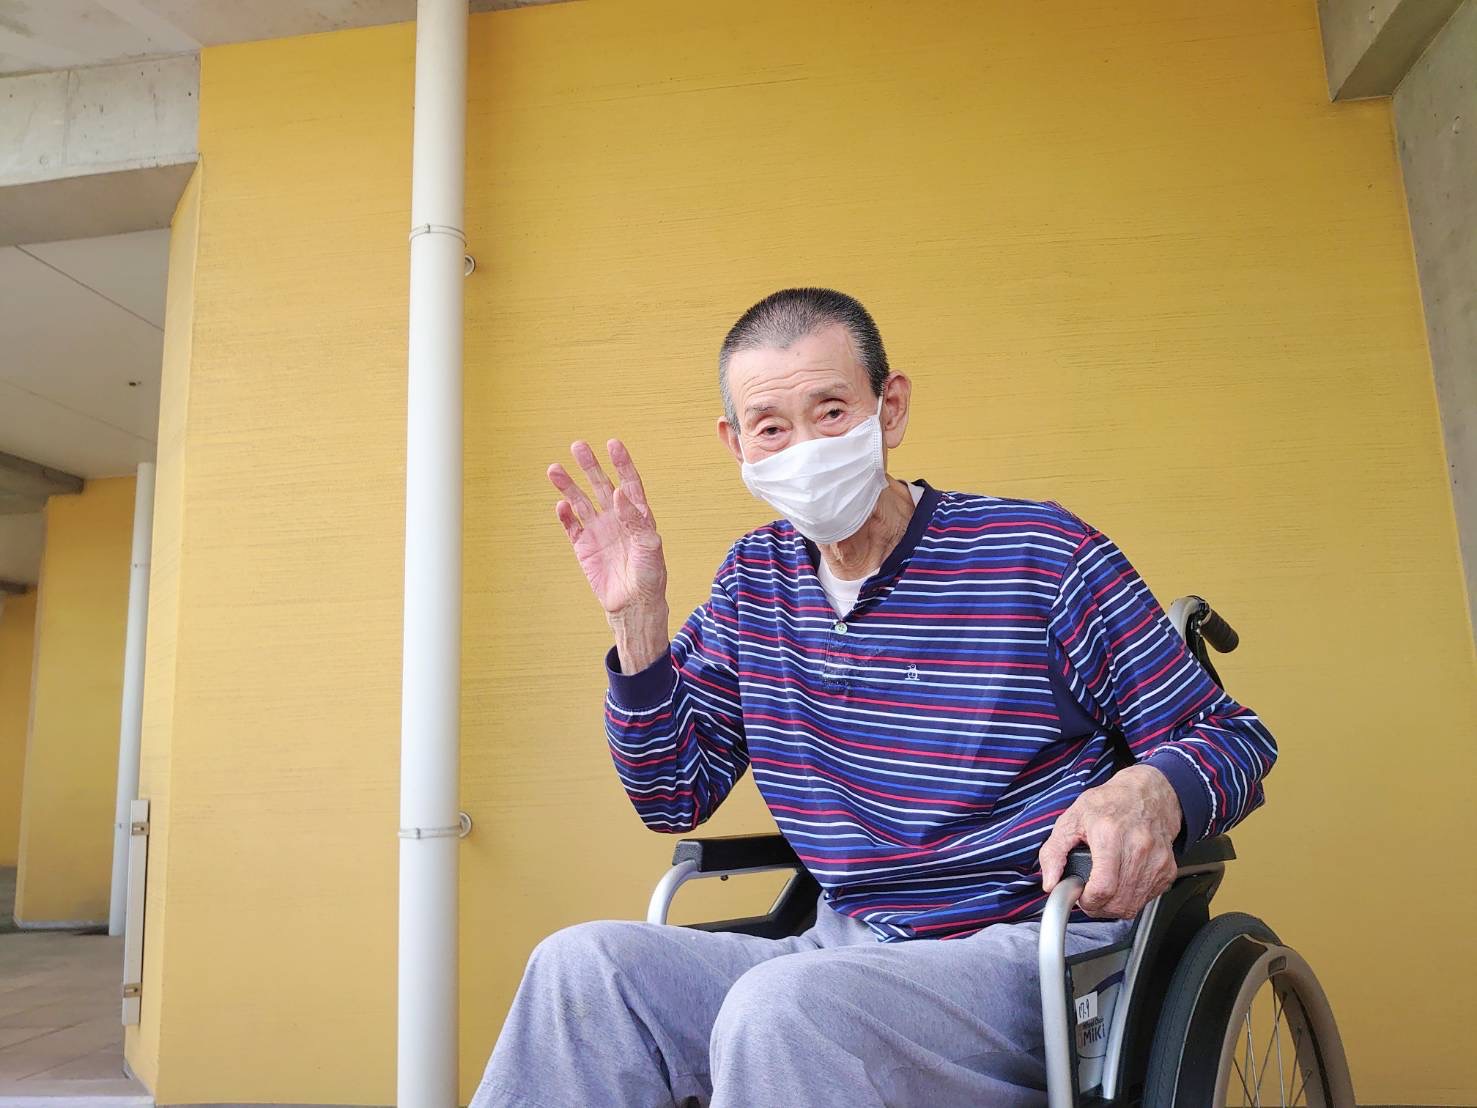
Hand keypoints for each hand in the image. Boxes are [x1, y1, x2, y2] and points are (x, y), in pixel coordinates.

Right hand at [549, 439, 669, 669]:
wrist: (633, 606)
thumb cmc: (650, 578)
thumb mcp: (650, 547)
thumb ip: (636, 519)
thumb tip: (619, 493)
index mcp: (638, 516)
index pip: (629, 483)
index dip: (621, 463)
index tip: (612, 444)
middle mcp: (617, 519)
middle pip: (601, 485)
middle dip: (590, 466)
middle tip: (578, 446)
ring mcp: (599, 531)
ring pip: (581, 502)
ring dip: (569, 485)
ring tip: (554, 469)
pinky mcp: (583, 547)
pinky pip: (572, 526)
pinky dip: (565, 515)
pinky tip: (559, 503)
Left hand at [1037, 765, 1181, 918]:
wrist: (1147, 794)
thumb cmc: (1110, 803)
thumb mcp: (1071, 818)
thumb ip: (1054, 852)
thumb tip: (1050, 881)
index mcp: (1110, 835)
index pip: (1103, 887)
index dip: (1087, 900)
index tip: (1079, 895)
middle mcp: (1138, 848)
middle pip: (1118, 902)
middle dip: (1097, 906)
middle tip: (1088, 894)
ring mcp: (1156, 861)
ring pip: (1132, 905)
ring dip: (1113, 906)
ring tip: (1102, 888)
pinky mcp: (1167, 870)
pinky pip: (1146, 899)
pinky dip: (1130, 898)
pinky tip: (1120, 882)